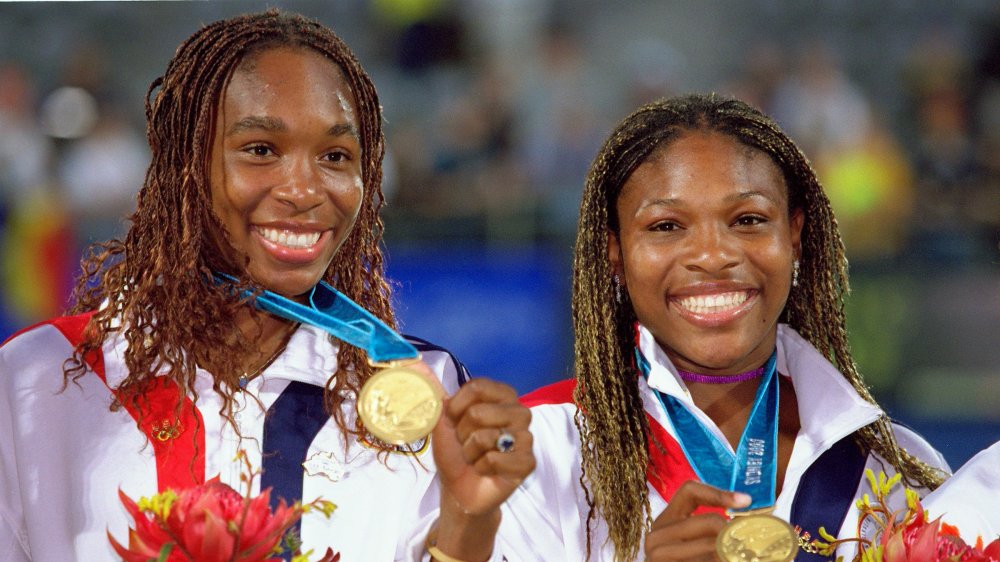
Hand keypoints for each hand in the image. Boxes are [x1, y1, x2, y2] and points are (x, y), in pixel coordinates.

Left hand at [429, 377, 534, 560]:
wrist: (459, 488)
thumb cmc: (454, 451)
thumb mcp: (439, 418)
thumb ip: (429, 389)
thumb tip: (413, 362)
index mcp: (502, 395)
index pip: (477, 387)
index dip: (457, 406)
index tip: (454, 419)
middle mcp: (519, 411)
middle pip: (478, 412)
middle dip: (462, 434)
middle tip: (467, 445)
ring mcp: (526, 437)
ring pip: (485, 437)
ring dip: (470, 453)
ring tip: (476, 458)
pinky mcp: (528, 462)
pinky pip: (494, 459)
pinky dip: (481, 468)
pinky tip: (487, 471)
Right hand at [644, 481, 750, 561]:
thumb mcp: (693, 546)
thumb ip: (711, 532)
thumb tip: (745, 511)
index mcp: (665, 522)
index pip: (690, 491)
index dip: (719, 493)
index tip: (746, 501)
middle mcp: (657, 537)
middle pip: (709, 521)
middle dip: (736, 533)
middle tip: (752, 545)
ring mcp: (658, 557)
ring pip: (714, 547)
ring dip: (732, 554)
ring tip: (742, 556)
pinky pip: (706, 561)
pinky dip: (723, 561)